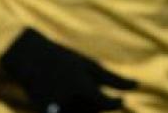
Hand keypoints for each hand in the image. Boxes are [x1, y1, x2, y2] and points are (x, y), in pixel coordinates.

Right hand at [0, 28, 135, 112]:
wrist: (30, 60)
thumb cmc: (65, 60)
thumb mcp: (90, 66)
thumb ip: (114, 79)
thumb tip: (137, 86)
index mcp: (81, 86)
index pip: (105, 103)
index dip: (115, 103)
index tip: (119, 100)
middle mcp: (68, 100)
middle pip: (93, 111)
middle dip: (98, 104)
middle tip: (91, 90)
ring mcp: (55, 109)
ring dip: (86, 109)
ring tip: (78, 92)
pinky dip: (75, 110)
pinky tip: (74, 100)